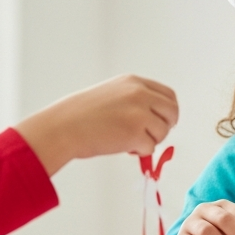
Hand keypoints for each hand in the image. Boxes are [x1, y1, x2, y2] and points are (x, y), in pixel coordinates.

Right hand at [14, 74, 178, 175]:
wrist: (62, 127)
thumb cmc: (80, 115)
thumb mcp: (112, 94)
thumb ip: (135, 100)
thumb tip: (156, 117)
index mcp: (134, 82)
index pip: (168, 95)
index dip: (168, 111)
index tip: (163, 120)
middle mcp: (139, 94)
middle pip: (172, 112)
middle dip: (165, 126)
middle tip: (150, 136)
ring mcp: (139, 113)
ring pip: (163, 132)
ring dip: (149, 141)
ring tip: (126, 140)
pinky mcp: (135, 133)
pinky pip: (150, 148)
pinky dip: (139, 152)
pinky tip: (122, 147)